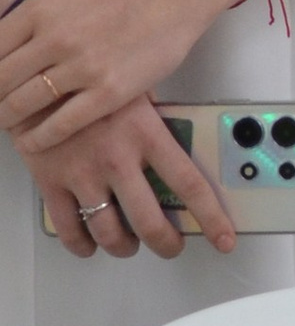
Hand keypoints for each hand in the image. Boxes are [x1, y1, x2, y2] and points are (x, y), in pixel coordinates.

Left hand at [0, 0, 244, 161]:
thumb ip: (33, 20)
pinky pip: (60, 125)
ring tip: (9, 125)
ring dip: (9, 120)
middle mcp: (55, 38)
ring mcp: (82, 67)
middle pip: (0, 81)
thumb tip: (4, 46)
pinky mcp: (108, 92)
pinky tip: (31, 142)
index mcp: (39, 10)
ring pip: (23, 105)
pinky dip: (38, 138)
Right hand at [28, 92, 233, 260]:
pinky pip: (69, 229)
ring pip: (109, 233)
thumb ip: (158, 119)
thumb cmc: (93, 80)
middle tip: (171, 246)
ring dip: (124, 247)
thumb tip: (184, 141)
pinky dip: (82, 246)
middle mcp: (118, 158)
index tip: (224, 239)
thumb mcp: (137, 89)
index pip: (190, 184)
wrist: (39, 78)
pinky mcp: (51, 182)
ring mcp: (83, 173)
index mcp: (147, 134)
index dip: (211, 218)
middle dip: (166, 243)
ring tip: (130, 244)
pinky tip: (90, 245)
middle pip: (150, 222)